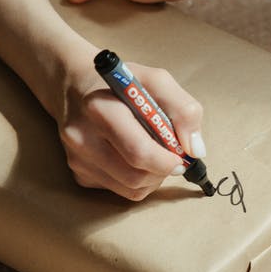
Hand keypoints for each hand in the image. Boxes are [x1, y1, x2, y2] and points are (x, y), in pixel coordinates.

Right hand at [58, 60, 205, 199]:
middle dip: (162, 170)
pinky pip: (120, 191)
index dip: (167, 161)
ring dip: (152, 178)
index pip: (139, 152)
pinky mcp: (79, 174)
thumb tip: (195, 150)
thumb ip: (183, 110)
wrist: (75, 86)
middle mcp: (82, 136)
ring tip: (153, 153)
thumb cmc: (120, 84)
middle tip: (171, 156)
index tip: (181, 156)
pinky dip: (136, 180)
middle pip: (136, 177)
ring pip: (131, 190)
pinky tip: (132, 157)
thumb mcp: (156, 81)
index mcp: (100, 108)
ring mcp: (77, 159)